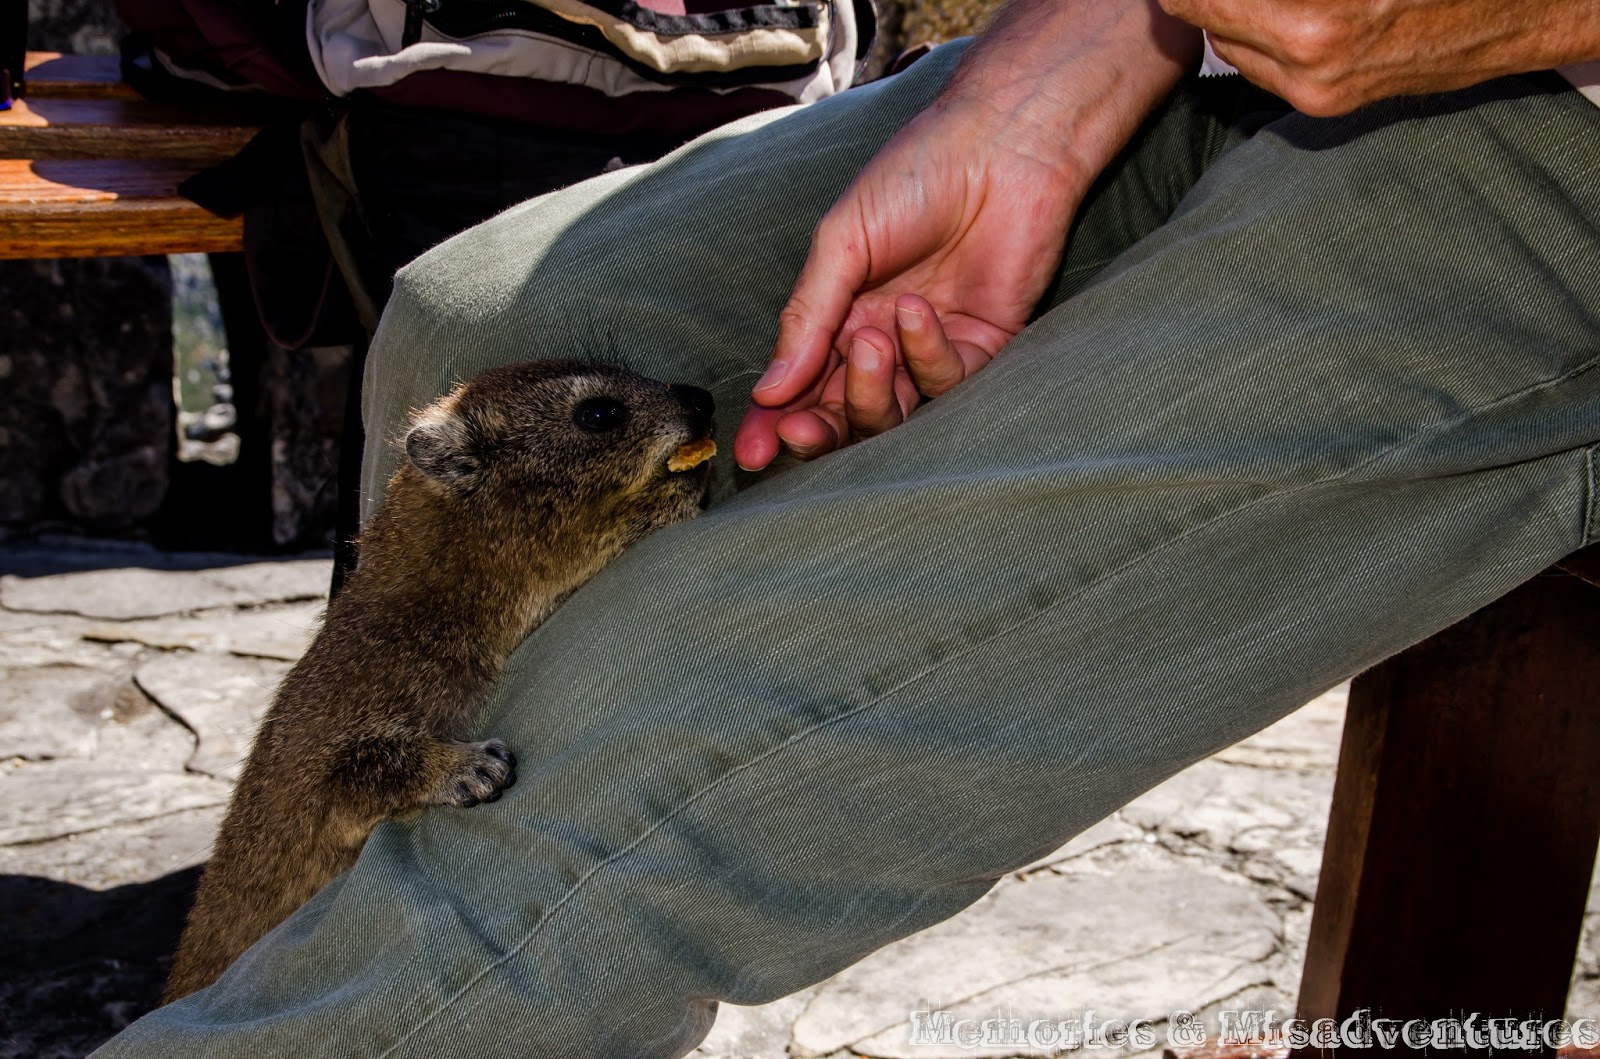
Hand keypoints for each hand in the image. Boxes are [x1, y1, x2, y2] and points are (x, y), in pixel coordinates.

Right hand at [733, 0, 1201, 470]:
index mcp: (839, 313)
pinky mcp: (983, 347)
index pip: (801, 384)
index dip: (773, 422)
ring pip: (892, 411)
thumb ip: (807, 320)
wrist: (999, 145)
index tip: (749, 453)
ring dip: (870, 391)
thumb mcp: (841, 244)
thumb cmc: (913, 177)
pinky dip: (926, 354)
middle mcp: (883, 339)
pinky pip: (945, 382)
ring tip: (871, 341)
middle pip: (843, 412)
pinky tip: (920, 310)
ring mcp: (931, 347)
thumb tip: (768, 393)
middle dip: (818, 428)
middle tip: (799, 428)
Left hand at [1161, 0, 1599, 115]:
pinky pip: (1258, 66)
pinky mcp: (1328, 107)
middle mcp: (1306, 64)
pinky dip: (1255, 30)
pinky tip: (1283, 4)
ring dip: (1227, 7)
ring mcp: (1315, 94)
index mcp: (1312, 20)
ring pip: (1223, 45)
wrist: (1524, 8)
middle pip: (1200, 18)